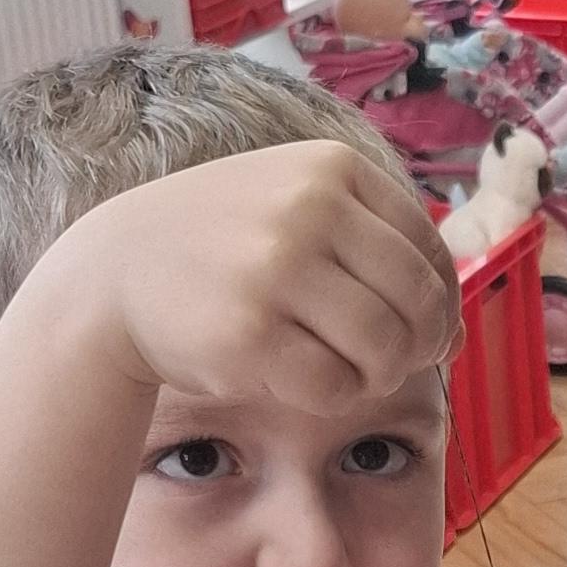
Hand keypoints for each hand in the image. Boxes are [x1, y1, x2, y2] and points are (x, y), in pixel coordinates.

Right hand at [44, 139, 462, 424]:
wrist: (112, 278)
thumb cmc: (221, 252)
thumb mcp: (295, 207)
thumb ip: (374, 244)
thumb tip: (455, 326)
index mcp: (332, 169)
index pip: (429, 250)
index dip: (441, 306)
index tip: (425, 335)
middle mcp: (310, 209)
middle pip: (419, 304)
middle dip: (418, 348)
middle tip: (387, 365)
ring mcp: (277, 268)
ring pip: (386, 349)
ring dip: (377, 376)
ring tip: (343, 372)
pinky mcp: (251, 333)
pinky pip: (336, 387)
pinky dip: (332, 398)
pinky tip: (299, 382)